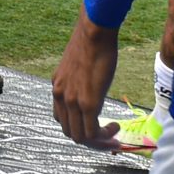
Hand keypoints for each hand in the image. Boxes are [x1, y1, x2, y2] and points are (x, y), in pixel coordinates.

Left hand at [51, 13, 122, 149]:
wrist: (94, 32)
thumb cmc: (91, 42)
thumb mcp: (78, 64)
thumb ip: (79, 79)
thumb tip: (90, 85)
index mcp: (57, 87)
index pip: (62, 118)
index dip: (79, 126)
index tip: (95, 126)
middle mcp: (61, 96)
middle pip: (70, 131)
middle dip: (89, 139)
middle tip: (107, 136)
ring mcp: (73, 101)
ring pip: (80, 137)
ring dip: (98, 142)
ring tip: (114, 136)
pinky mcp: (88, 103)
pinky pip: (92, 133)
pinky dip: (104, 137)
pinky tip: (116, 128)